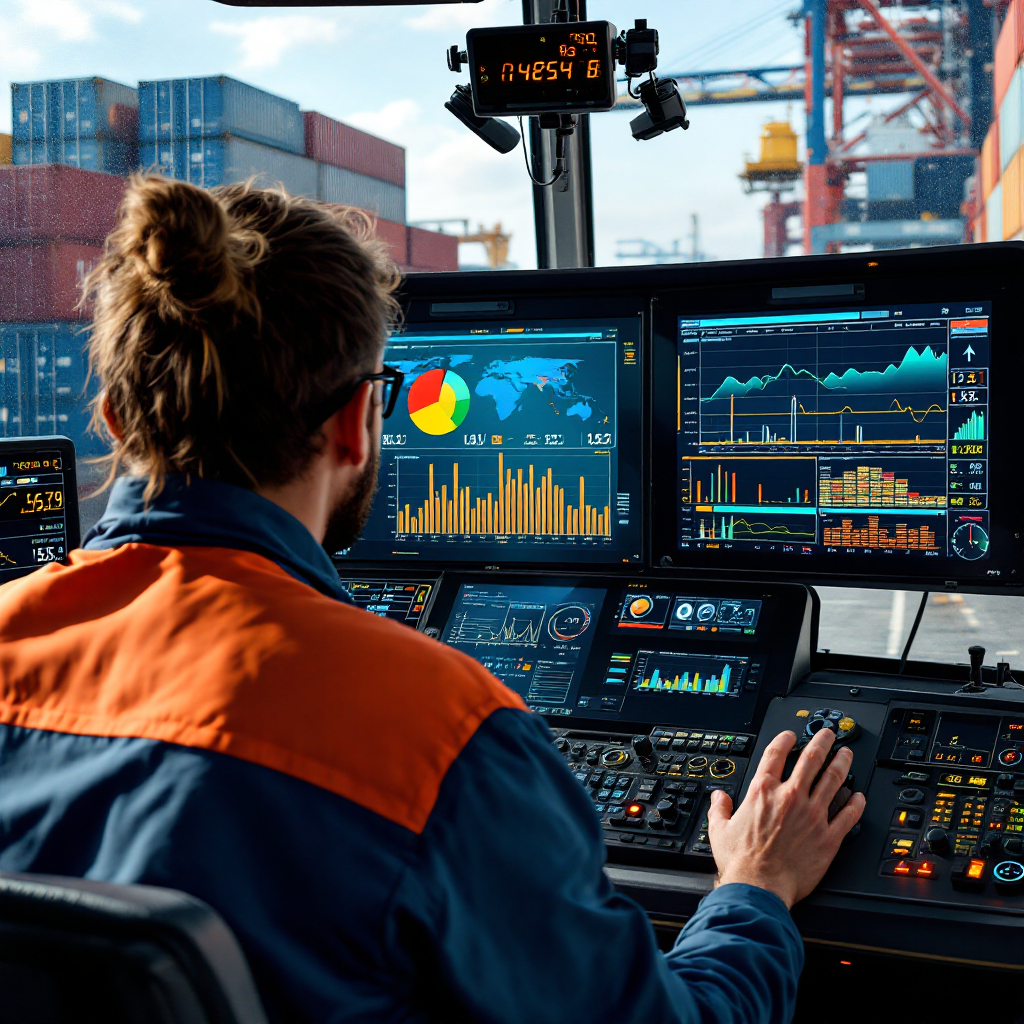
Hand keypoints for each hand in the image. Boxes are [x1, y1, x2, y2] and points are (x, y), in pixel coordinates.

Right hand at [707, 728, 865, 908]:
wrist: (760, 887)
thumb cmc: (741, 861)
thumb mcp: (719, 829)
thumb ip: (719, 808)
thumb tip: (718, 796)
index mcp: (763, 791)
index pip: (776, 754)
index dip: (785, 740)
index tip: (790, 735)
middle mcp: (790, 797)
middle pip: (811, 759)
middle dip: (821, 741)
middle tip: (828, 734)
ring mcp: (812, 815)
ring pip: (833, 780)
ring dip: (842, 763)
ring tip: (847, 754)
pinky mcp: (828, 836)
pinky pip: (848, 815)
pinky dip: (856, 803)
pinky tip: (859, 796)